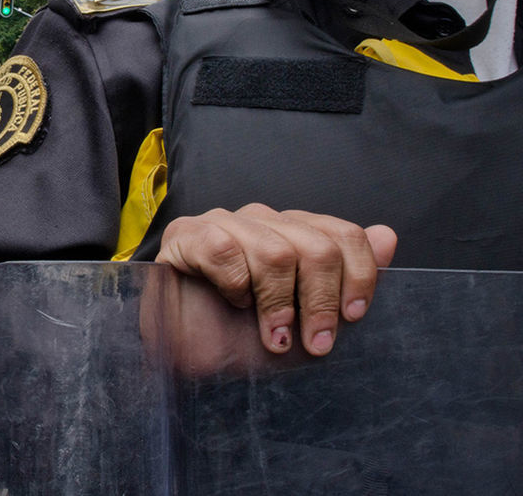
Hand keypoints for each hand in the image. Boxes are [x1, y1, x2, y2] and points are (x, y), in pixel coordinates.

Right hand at [155, 204, 396, 357]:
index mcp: (294, 233)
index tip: (353, 318)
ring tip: (273, 336)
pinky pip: (225, 251)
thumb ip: (344, 280)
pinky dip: (234, 286)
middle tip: (314, 343)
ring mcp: (224, 223)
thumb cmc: (243, 336)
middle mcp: (262, 221)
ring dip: (277, 304)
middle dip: (320, 301)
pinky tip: (231, 303)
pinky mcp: (187, 234)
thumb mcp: (305, 318)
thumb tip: (387, 236)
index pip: (343, 235)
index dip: (358, 276)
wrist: (186, 354)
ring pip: (274, 252)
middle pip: (315, 246)